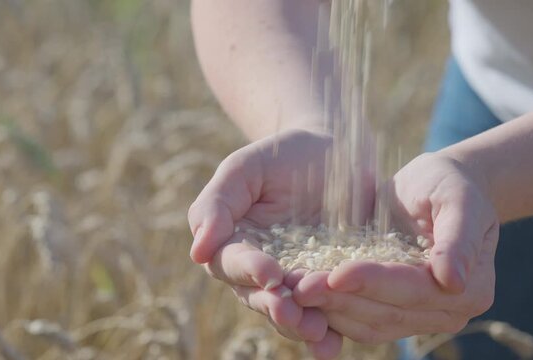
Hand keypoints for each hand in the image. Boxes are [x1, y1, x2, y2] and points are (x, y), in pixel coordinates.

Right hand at [188, 129, 373, 357]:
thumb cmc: (281, 156)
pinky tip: (335, 343)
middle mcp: (261, 271)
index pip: (234, 264)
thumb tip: (197, 252)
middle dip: (276, 308)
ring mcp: (296, 281)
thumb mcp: (245, 168)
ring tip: (318, 332)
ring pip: (292, 312)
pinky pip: (327, 312)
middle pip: (260, 298)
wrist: (332, 153)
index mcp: (234, 244)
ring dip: (301, 326)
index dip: (249, 270)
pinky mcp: (329, 285)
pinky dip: (331, 330)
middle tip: (291, 312)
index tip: (269, 274)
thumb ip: (216, 204)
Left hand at [293, 152, 498, 343]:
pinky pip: (359, 322)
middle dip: (342, 300)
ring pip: (369, 324)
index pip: (415, 290)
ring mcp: (419, 318)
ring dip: (330, 311)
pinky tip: (301, 294)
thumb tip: (452, 281)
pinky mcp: (393, 314)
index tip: (338, 272)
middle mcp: (447, 312)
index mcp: (471, 288)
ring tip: (293, 290)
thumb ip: (459, 238)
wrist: (433, 189)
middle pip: (388, 313)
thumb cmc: (448, 185)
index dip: (375, 283)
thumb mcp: (458, 199)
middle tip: (301, 286)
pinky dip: (330, 312)